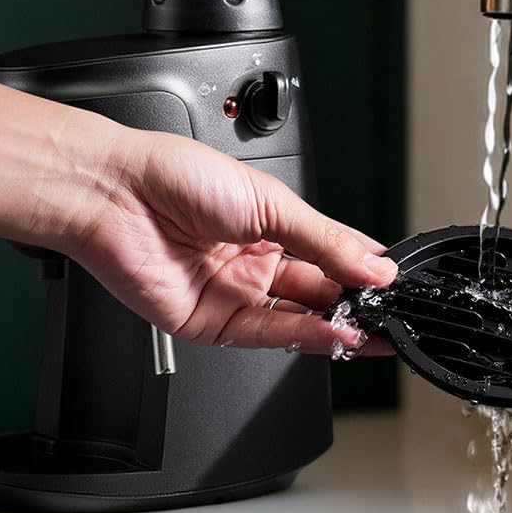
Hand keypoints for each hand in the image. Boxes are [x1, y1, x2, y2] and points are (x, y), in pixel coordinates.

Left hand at [71, 128, 397, 354]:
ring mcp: (235, 293)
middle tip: (389, 313)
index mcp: (272, 224)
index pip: (332, 253)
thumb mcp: (271, 202)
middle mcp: (255, 260)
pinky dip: (304, 336)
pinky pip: (267, 334)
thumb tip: (374, 265)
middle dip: (355, 303)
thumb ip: (326, 241)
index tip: (394, 282)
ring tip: (370, 328)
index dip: (363, 269)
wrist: (117, 195)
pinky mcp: (212, 323)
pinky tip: (332, 332)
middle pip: (319, 291)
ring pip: (298, 319)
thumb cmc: (177, 176)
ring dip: (336, 326)